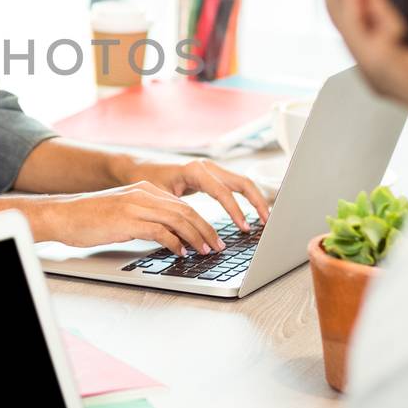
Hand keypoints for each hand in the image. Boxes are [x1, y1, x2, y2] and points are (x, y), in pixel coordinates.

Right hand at [33, 181, 224, 255]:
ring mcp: (135, 205)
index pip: (182, 205)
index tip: (212, 237)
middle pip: (186, 210)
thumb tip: (170, 236)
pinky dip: (174, 243)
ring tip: (205, 251)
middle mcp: (143, 193)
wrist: (64, 215)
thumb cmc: (90, 219)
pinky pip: (160, 231)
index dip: (202, 222)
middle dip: (206, 230)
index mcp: (145, 189)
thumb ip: (147, 220)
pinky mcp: (127, 220)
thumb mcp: (124, 214)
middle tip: (218, 246)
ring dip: (196, 237)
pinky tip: (180, 253)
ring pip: (178, 219)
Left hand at [125, 158, 269, 230]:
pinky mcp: (213, 176)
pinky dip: (247, 198)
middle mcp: (207, 167)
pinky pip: (236, 186)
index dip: (235, 211)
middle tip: (267, 222)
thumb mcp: (160, 200)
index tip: (244, 227)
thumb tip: (192, 239)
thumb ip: (177, 216)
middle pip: (242, 182)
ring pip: (243, 182)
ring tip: (266, 219)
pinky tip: (254, 212)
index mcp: (194, 170)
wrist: (140, 169)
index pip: (223, 191)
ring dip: (256, 200)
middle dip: (257, 202)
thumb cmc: (146, 182)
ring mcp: (212, 170)